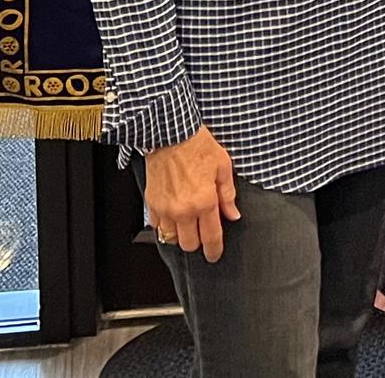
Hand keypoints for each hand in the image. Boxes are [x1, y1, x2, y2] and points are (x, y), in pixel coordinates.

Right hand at [144, 125, 241, 260]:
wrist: (170, 131)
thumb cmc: (197, 144)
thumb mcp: (222, 165)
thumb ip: (228, 194)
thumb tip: (233, 214)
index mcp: (204, 201)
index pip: (211, 238)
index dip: (214, 251)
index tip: (214, 254)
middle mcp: (183, 210)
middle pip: (189, 245)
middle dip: (197, 242)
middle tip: (201, 232)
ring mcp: (165, 208)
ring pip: (171, 239)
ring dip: (180, 234)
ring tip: (186, 223)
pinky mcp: (152, 202)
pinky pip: (157, 225)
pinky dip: (164, 224)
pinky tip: (171, 214)